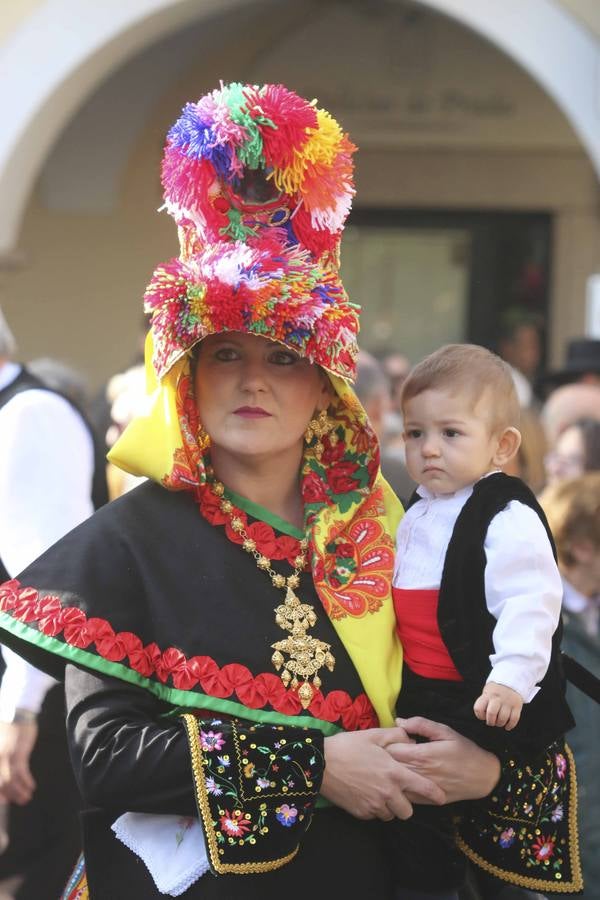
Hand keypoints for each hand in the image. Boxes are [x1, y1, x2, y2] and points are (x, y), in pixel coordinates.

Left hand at [0, 721, 37, 804]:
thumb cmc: (8, 726)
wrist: (17, 712)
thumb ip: (1, 756)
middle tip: (16, 801)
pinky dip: (26, 783)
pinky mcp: (18, 754)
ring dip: (18, 793)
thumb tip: (6, 771)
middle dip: (8, 796)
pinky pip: (21, 774)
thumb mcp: (1, 743)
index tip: (4, 800)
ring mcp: (6, 758)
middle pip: (0, 784)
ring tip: (26, 798)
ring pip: (10, 783)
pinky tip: (31, 786)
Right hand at [321, 727, 444, 821]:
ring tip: (380, 792)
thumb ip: (397, 736)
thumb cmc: (348, 746)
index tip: (441, 797)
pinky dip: (375, 808)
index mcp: (394, 773)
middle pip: (408, 811)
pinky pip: (375, 816)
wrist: (321, 764)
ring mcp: (374, 805)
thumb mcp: (374, 735)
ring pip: (392, 815)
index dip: (435, 794)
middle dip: (405, 803)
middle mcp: (388, 793)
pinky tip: (366, 794)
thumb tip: (411, 739)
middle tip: (397, 791)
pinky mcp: (361, 813)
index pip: (424, 789)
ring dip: (390, 807)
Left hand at [390, 717, 500, 803]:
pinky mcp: (425, 801)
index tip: (392, 739)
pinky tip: (405, 778)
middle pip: (389, 766)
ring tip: (396, 764)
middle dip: (386, 757)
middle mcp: (419, 774)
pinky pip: (404, 794)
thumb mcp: (445, 731)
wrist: (483, 777)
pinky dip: (400, 786)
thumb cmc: (464, 751)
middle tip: (391, 751)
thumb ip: (420, 724)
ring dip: (392, 772)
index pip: (389, 749)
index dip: (387, 742)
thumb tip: (398, 721)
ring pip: (394, 782)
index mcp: (421, 755)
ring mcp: (421, 790)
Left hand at [473, 682, 522, 729]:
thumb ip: (484, 704)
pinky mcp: (517, 706)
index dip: (480, 715)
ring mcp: (508, 702)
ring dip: (500, 724)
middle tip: (492, 721)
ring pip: (503, 718)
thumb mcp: (487, 693)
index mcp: (487, 695)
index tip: (483, 715)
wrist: (511, 682)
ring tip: (500, 722)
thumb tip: (486, 718)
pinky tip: (507, 726)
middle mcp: (497, 698)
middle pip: (491, 713)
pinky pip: (514, 719)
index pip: (478, 708)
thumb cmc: (495, 692)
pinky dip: (510, 725)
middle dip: (490, 722)